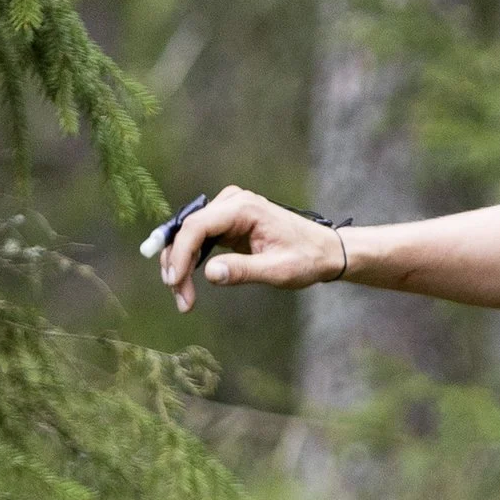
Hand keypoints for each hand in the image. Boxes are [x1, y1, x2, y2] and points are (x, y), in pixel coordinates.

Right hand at [157, 187, 341, 311]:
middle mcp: (231, 202)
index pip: (197, 226)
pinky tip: (186, 282)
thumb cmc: (307, 258)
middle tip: (179, 297)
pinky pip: (198, 239)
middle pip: (187, 230)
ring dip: (180, 264)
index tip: (175, 282)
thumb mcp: (278, 270)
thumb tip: (210, 274)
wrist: (325, 251)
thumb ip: (244, 271)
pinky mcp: (227, 223)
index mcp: (244, 207)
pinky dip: (190, 260)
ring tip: (183, 297)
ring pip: (188, 236)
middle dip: (177, 264)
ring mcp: (227, 210)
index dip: (180, 254)